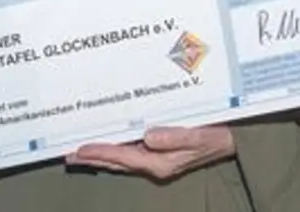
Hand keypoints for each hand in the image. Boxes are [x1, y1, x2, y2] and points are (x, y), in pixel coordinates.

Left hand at [67, 126, 235, 179]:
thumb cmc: (216, 136)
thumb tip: (147, 137)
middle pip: (116, 161)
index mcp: (160, 162)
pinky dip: (114, 149)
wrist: (232, 141)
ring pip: (121, 158)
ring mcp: (157, 159)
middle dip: (92, 158)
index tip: (80, 150)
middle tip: (67, 155)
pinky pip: (130, 153)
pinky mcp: (160, 152)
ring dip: (100, 155)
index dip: (100, 153)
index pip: (122, 157)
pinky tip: (107, 144)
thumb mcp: (198, 136)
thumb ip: (174, 137)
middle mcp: (155, 163)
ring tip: (79, 152)